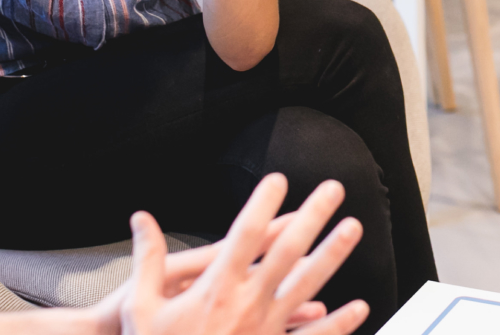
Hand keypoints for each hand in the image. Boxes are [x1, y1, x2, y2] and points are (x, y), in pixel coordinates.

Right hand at [107, 174, 367, 334]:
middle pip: (286, 253)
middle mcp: (245, 305)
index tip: (278, 180)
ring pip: (307, 286)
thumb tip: (141, 218)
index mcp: (214, 290)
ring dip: (332, 255)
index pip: (243, 237)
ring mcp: (264, 330)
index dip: (262, 206)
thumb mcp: (142, 307)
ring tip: (353, 228)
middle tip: (333, 188)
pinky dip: (338, 324)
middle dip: (311, 217)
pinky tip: (358, 307)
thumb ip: (147, 260)